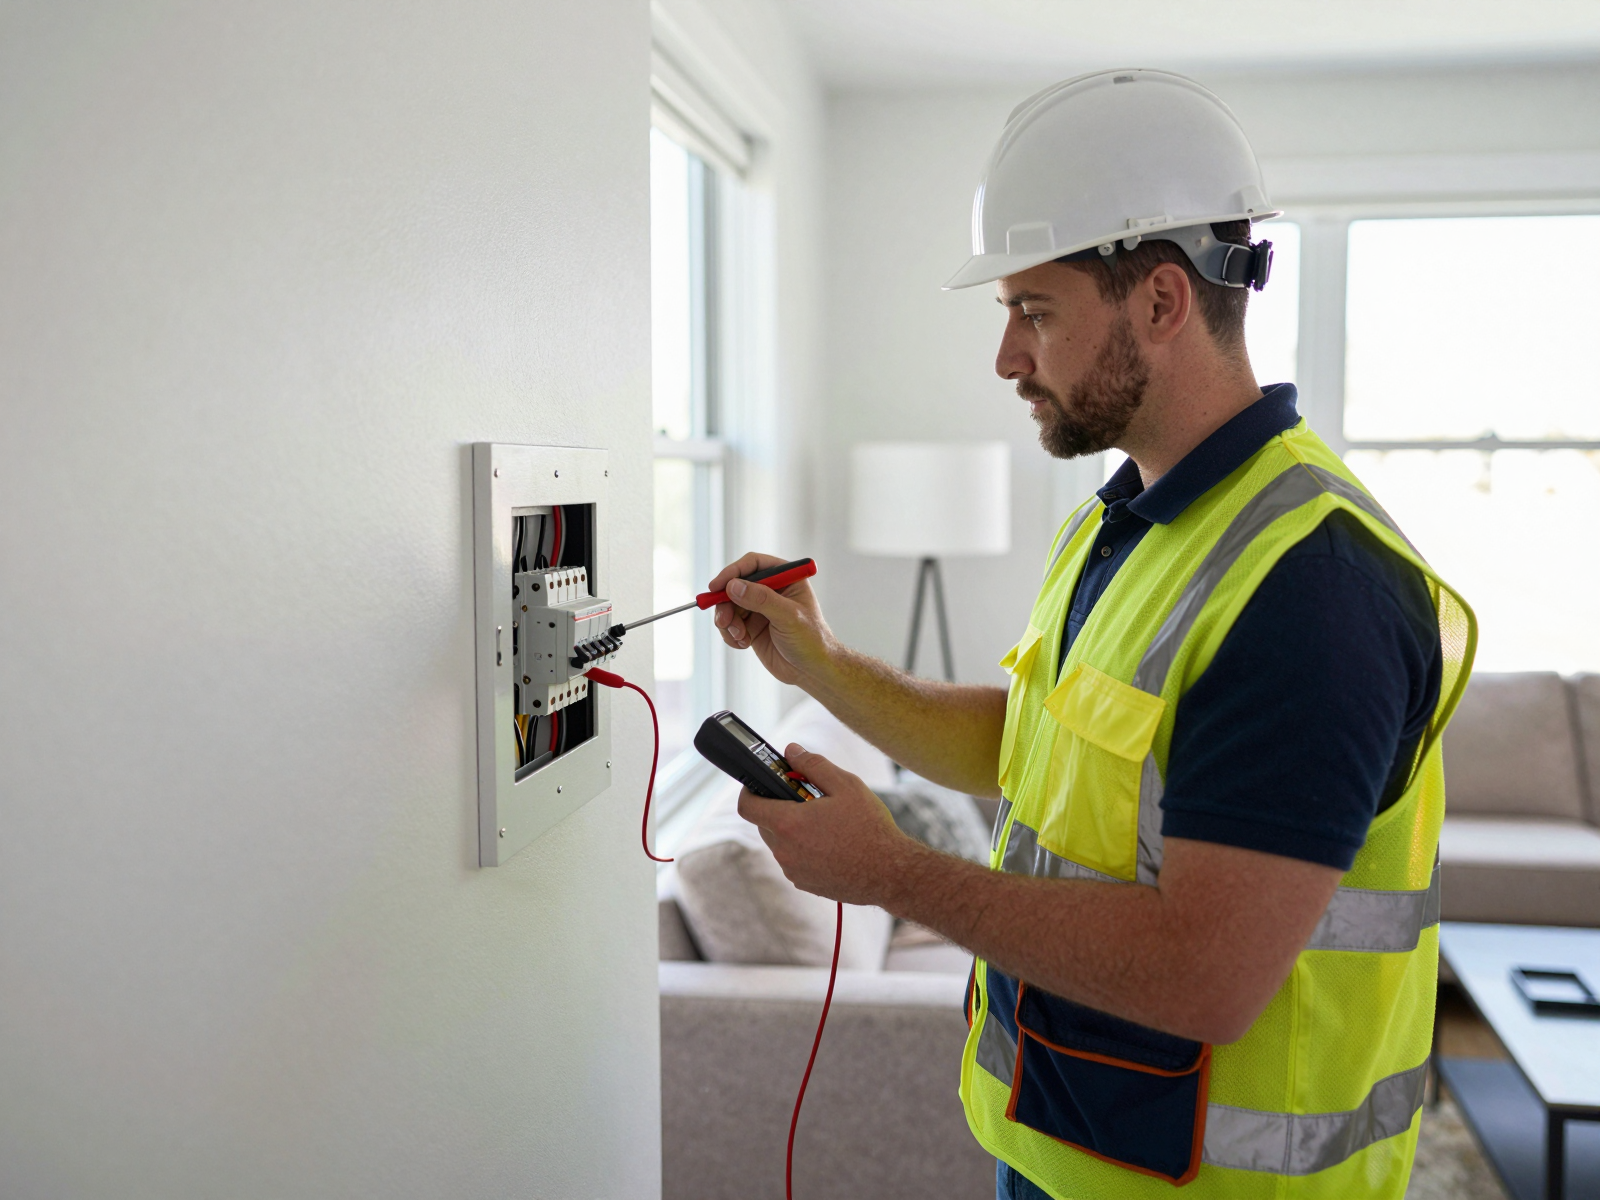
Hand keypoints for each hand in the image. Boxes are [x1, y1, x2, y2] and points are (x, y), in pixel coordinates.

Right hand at [708, 552, 836, 687]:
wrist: (812, 671)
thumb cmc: (811, 640)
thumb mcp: (788, 616)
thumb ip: (761, 599)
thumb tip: (734, 586)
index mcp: (785, 578)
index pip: (753, 564)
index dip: (733, 572)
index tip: (717, 586)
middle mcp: (771, 590)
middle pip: (736, 585)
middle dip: (725, 603)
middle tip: (723, 620)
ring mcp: (760, 609)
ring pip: (729, 606)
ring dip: (728, 621)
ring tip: (739, 636)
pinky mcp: (752, 627)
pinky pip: (730, 624)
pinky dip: (730, 634)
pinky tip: (743, 644)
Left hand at [736, 745, 919, 906]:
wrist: (891, 874)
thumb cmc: (870, 828)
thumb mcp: (845, 785)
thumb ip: (813, 765)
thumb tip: (791, 751)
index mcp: (789, 823)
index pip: (747, 806)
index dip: (749, 791)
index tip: (761, 784)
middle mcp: (784, 851)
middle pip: (764, 823)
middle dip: (779, 807)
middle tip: (807, 799)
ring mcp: (793, 870)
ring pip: (780, 842)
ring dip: (793, 829)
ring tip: (824, 822)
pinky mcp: (804, 884)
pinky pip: (794, 860)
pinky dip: (804, 848)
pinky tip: (830, 843)